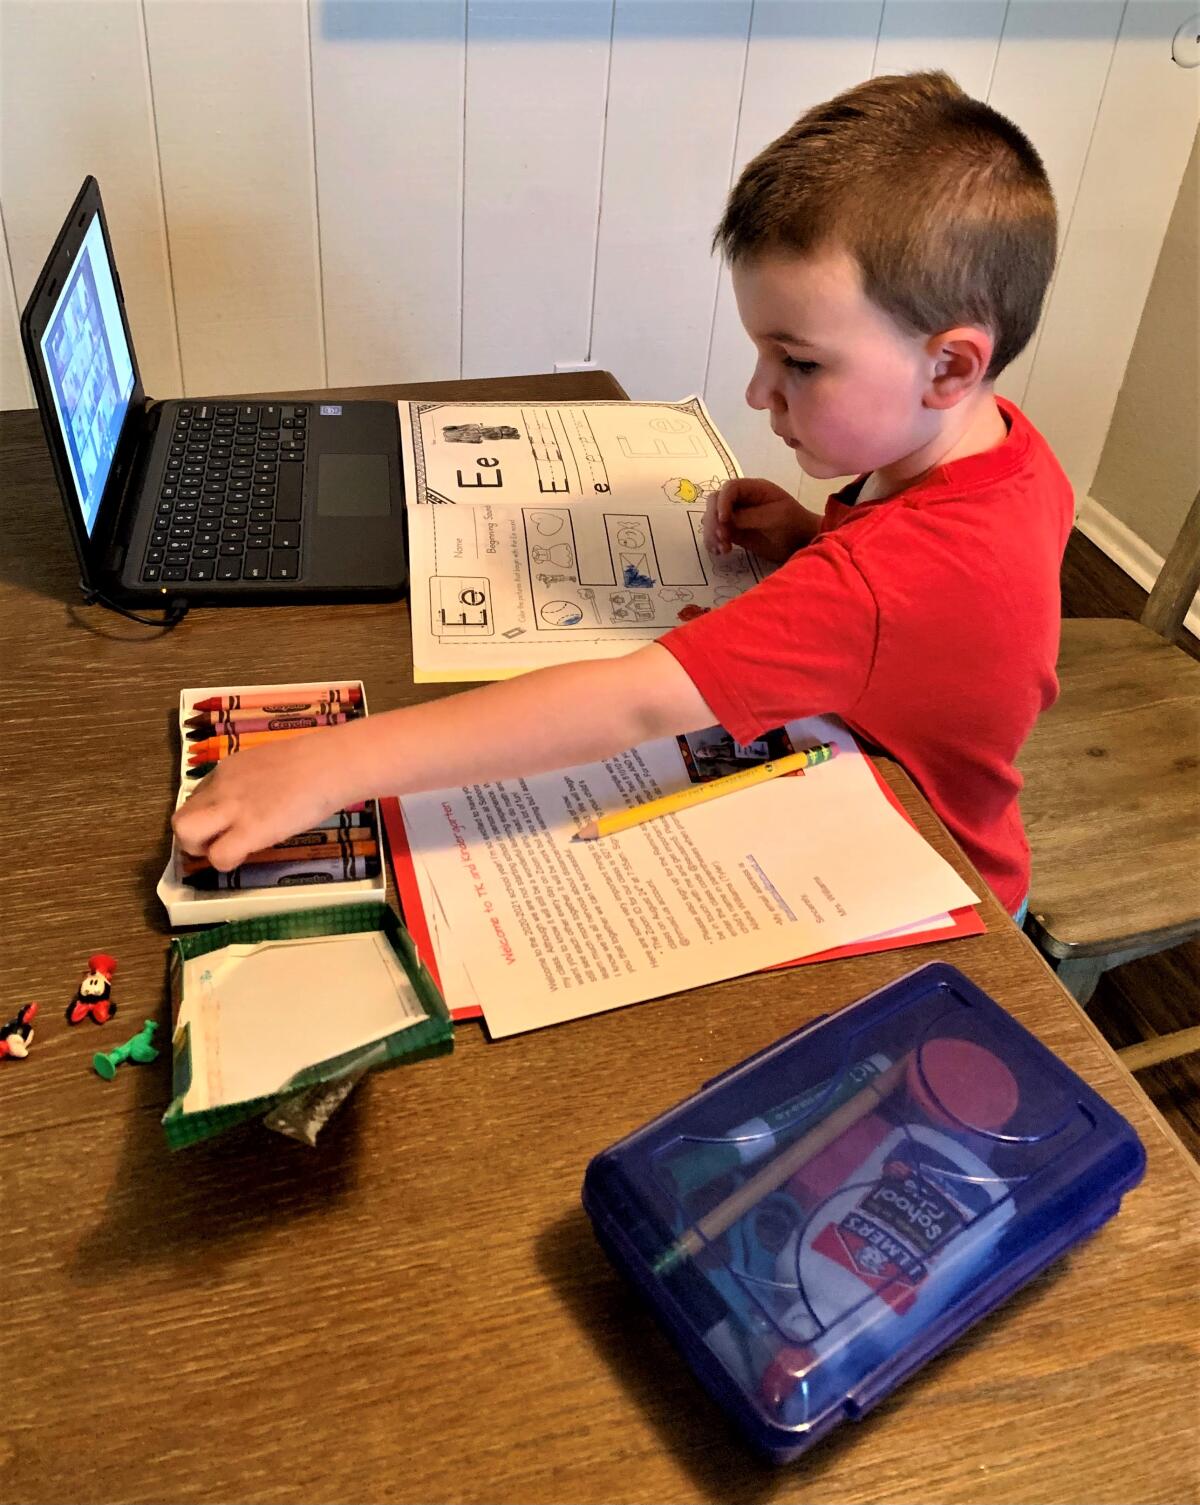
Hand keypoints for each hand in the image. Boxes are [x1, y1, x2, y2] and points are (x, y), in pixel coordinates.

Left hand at [171, 727, 356, 870]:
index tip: (229, 824)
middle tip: (221, 842)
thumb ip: (255, 781)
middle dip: (194, 838)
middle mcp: (221, 788)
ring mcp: (232, 808)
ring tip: (228, 850)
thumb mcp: (273, 763)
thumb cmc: (317, 761)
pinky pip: (219, 855)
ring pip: (185, 833)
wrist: (330, 763)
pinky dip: (227, 861)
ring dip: (201, 849)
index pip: (197, 799)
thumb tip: (259, 799)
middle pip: (181, 818)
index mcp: (228, 771)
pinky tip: (248, 855)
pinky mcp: (249, 829)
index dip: (210, 817)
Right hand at [702, 477, 820, 563]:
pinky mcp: (735, 532)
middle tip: (722, 539)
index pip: (729, 488)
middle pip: (715, 502)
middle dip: (714, 520)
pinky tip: (720, 552)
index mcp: (754, 489)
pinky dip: (714, 542)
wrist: (802, 543)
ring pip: (712, 518)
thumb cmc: (794, 525)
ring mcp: (737, 516)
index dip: (722, 502)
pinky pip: (717, 533)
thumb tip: (725, 520)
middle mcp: (742, 499)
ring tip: (722, 550)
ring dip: (712, 533)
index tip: (723, 521)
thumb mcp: (774, 517)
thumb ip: (748, 517)